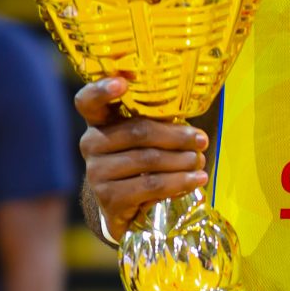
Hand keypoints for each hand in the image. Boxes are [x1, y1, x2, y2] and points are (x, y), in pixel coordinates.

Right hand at [76, 76, 207, 239]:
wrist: (122, 208)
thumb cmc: (137, 164)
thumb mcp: (141, 141)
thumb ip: (156, 126)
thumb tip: (195, 135)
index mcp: (97, 122)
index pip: (88, 101)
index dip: (103, 90)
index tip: (123, 82)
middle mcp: (91, 144)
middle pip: (138, 132)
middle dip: (176, 136)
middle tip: (201, 140)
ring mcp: (97, 172)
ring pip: (148, 160)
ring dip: (181, 161)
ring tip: (200, 161)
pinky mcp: (109, 198)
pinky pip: (151, 186)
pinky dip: (179, 182)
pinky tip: (196, 180)